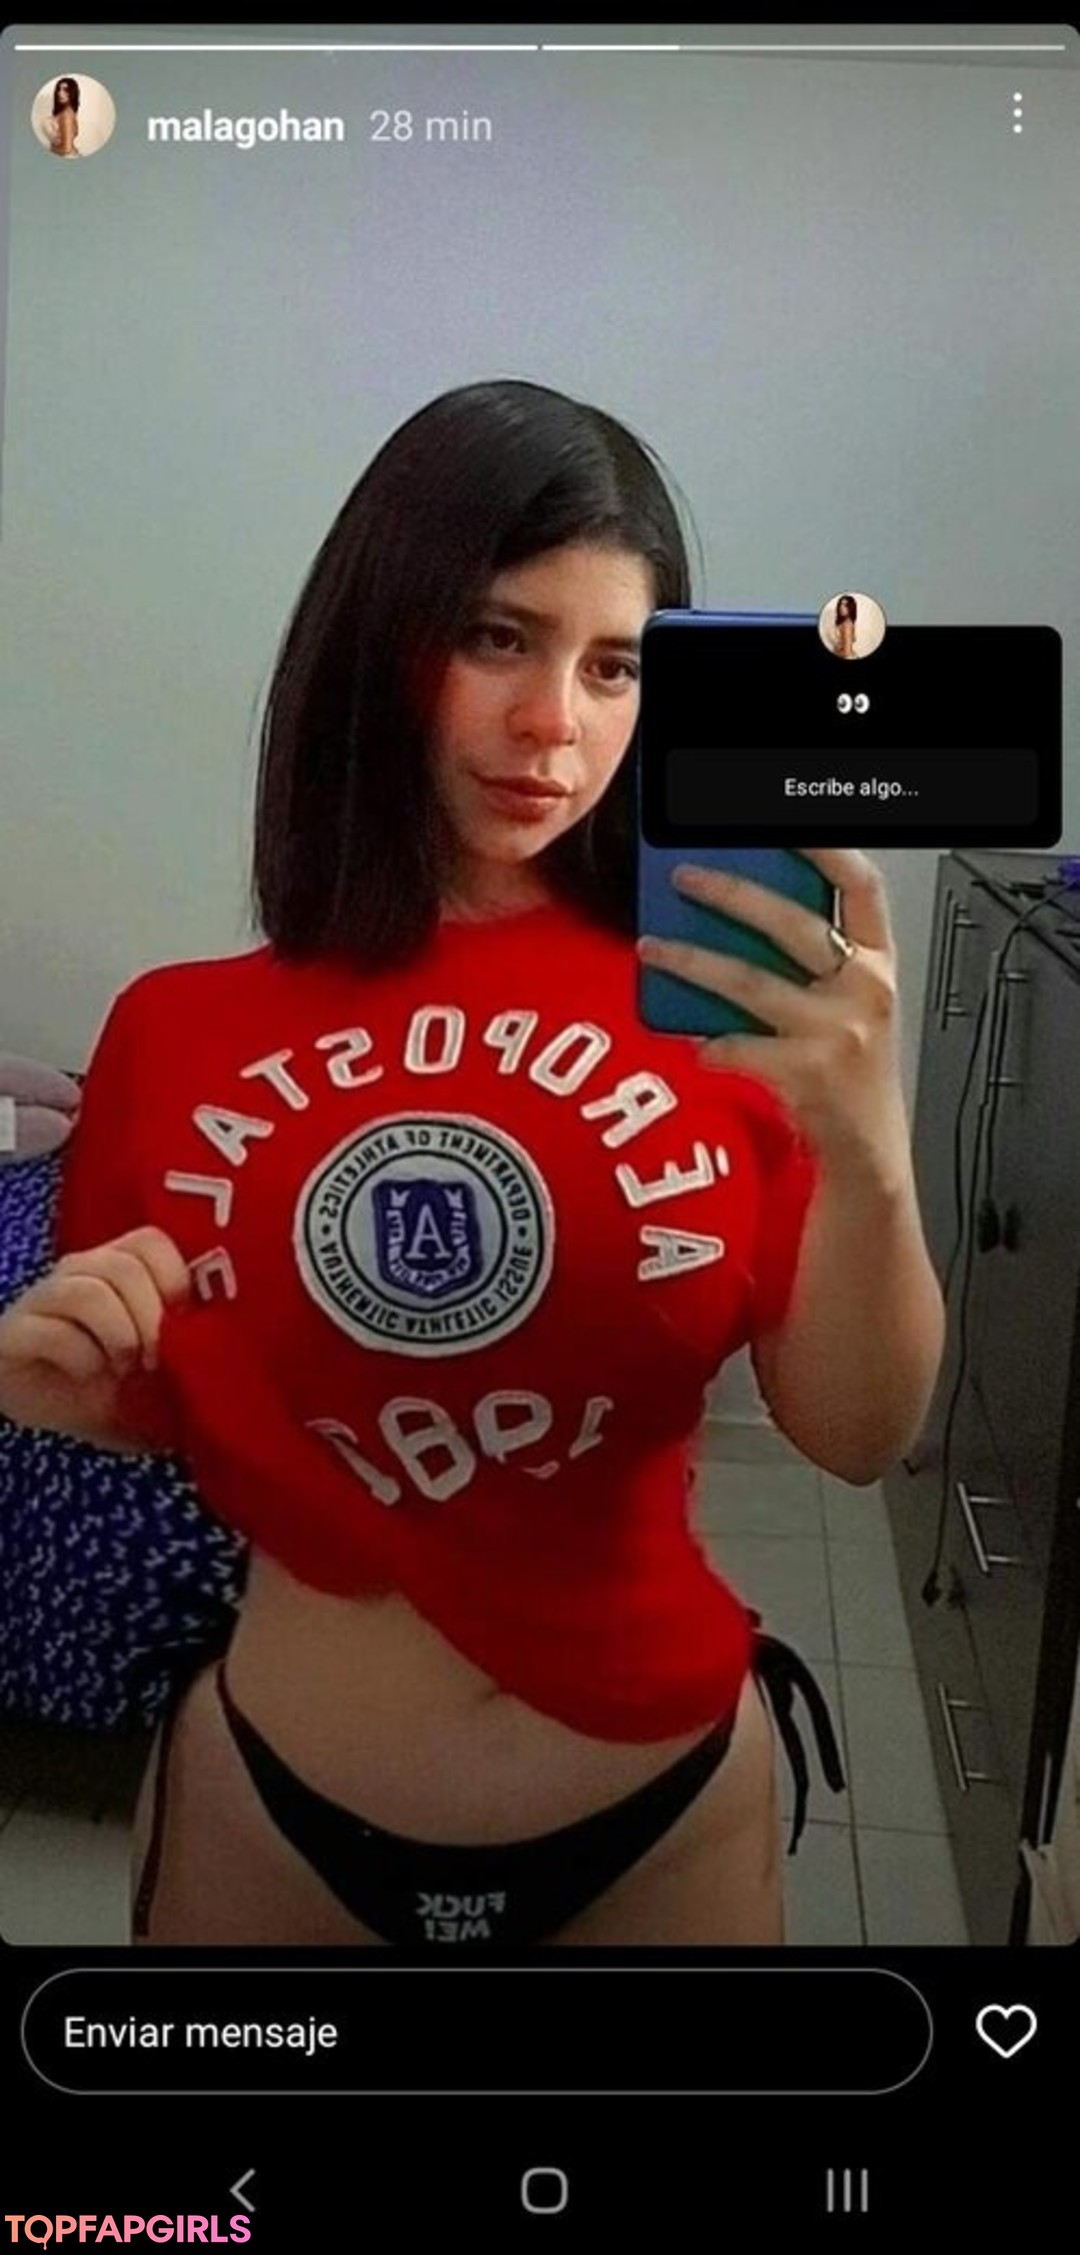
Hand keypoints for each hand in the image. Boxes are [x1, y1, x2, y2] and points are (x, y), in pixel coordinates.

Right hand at [0, 1226, 190, 1445]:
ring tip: (124, 1368)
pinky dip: (81, 1357)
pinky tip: (88, 1375)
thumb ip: (195, 1343)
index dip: (174, 1280)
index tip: (184, 1325)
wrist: (56, 1410)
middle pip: (123, 1268)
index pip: (151, 1241)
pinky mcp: (13, 1331)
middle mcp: (80, 1270)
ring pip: (88, 1291)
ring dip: (118, 1336)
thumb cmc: (120, 1384)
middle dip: (150, 1320)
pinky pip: (51, 1329)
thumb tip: (232, 1345)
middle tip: (155, 1361)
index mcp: (121, 1266)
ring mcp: (43, 1297)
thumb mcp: (166, 1364)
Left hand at [637, 847, 910, 1180]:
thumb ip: (808, 966)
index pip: (862, 886)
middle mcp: (865, 990)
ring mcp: (839, 1032)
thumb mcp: (847, 1007)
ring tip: (651, 947)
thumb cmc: (848, 1071)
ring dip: (692, 961)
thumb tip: (730, 920)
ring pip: (750, 982)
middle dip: (732, 893)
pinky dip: (705, 1040)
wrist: (868, 1152)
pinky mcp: (809, 1072)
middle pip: (793, 923)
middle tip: (685, 876)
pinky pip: (737, 1045)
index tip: (783, 822)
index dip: (826, 849)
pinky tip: (685, 1037)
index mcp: (878, 962)